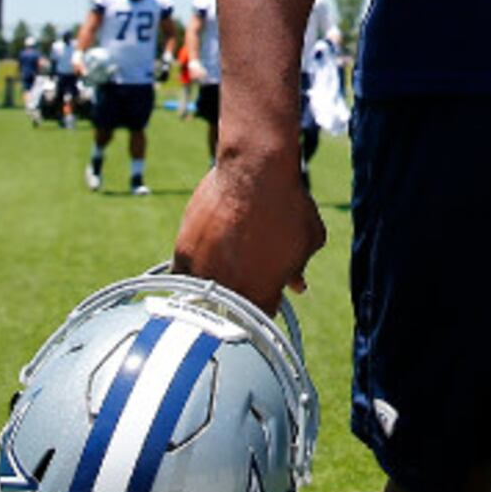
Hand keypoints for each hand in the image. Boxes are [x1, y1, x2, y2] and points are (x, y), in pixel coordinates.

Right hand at [172, 150, 325, 311]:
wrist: (255, 171)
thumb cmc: (288, 204)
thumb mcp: (308, 239)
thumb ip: (299, 268)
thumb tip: (297, 285)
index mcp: (264, 296)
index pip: (261, 319)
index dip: (263, 307)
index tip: (265, 294)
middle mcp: (231, 294)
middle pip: (229, 314)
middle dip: (238, 300)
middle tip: (243, 279)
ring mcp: (204, 276)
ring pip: (202, 297)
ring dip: (211, 288)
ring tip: (221, 269)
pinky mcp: (183, 254)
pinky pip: (182, 276)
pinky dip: (190, 273)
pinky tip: (199, 263)